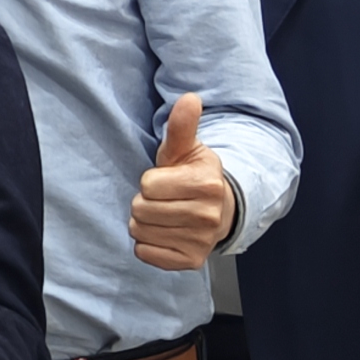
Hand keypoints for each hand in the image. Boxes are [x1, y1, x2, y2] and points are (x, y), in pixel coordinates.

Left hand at [127, 93, 234, 272]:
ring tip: (164, 215)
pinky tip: (165, 233)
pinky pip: (146, 253)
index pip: (147, 185)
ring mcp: (201, 241)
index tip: (166, 181)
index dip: (150, 182)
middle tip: (163, 199)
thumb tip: (189, 98)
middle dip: (144, 202)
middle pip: (141, 210)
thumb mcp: (186, 149)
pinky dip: (148, 245)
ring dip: (145, 223)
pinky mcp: (190, 261)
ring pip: (140, 232)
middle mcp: (208, 215)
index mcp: (207, 184)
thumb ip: (182, 125)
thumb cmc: (193, 176)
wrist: (219, 209)